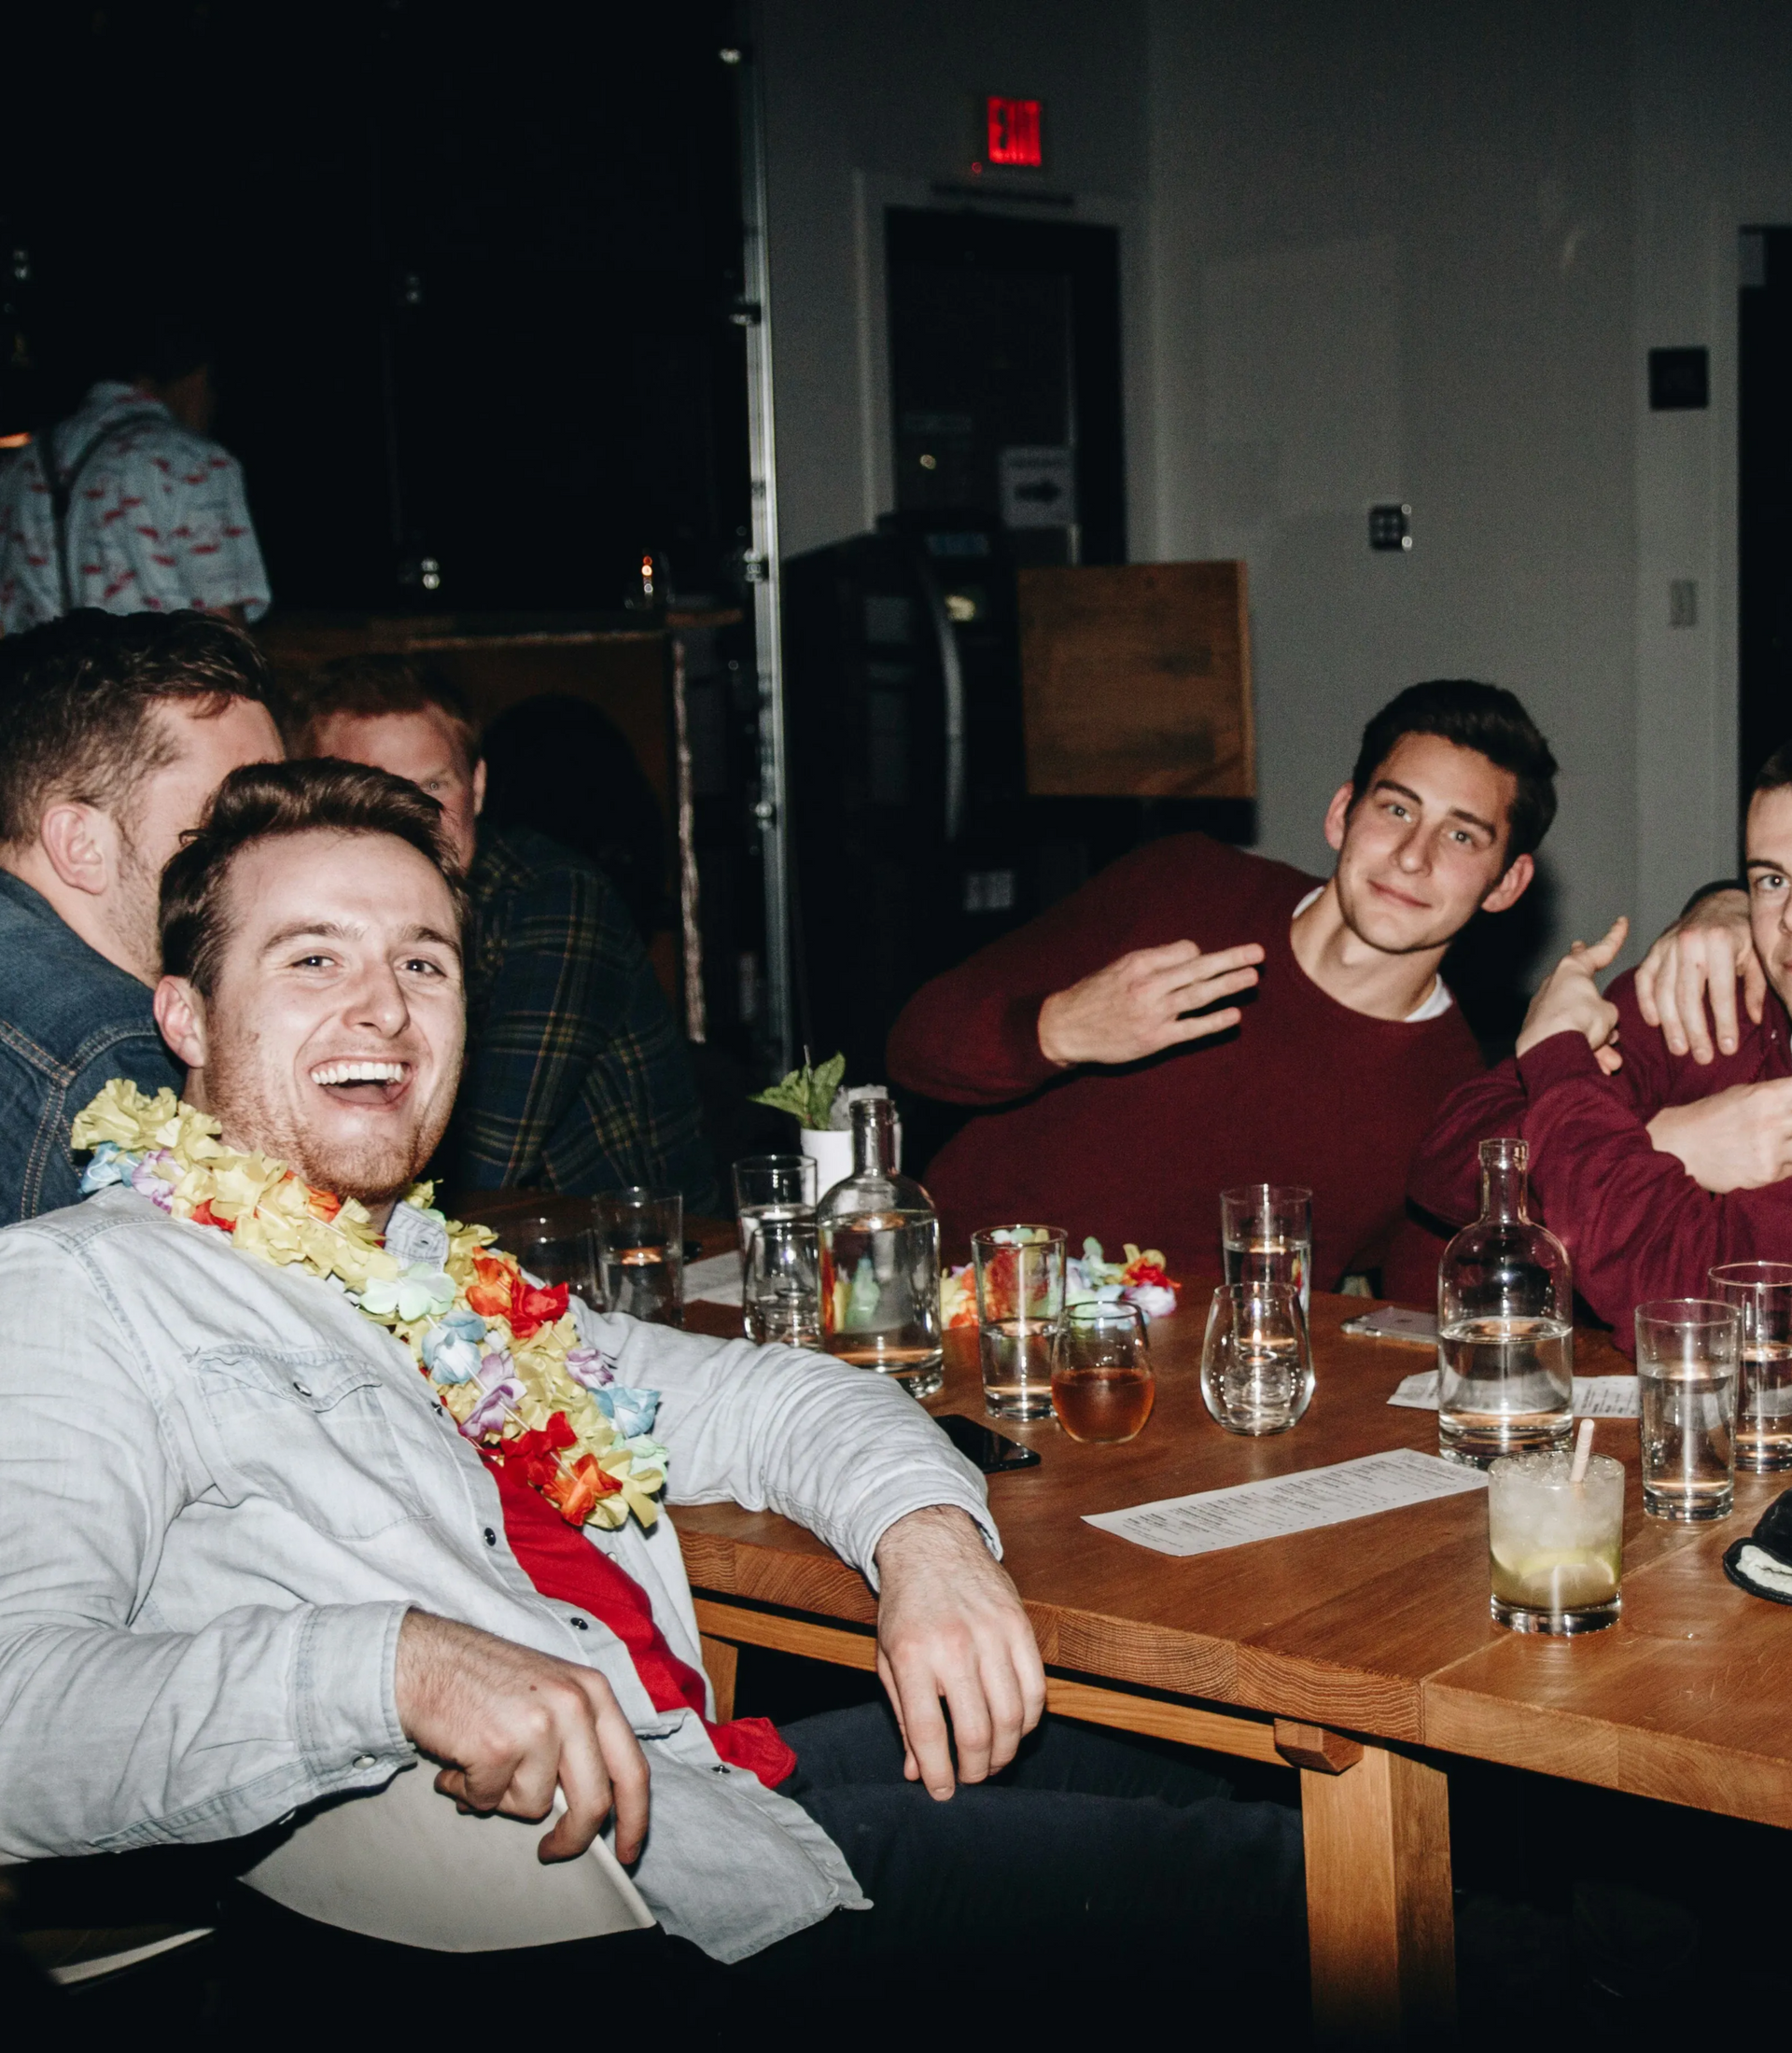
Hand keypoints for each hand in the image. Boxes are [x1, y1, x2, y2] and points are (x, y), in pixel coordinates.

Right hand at [394, 1610, 648, 1863]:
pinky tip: (459, 1760)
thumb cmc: (482, 1680)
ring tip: (481, 1760)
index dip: (635, 1819)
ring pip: (535, 1805)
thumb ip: (578, 1740)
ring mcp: (538, 1726)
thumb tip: (591, 1810)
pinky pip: (489, 1801)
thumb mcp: (551, 1692)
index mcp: (594, 1692)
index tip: (627, 1852)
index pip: (632, 1768)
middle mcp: (574, 1705)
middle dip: (572, 1839)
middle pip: (594, 1803)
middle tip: (550, 1850)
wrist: (422, 1659)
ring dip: (502, 1797)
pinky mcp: (498, 1748)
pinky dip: (469, 1791)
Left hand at [872, 1506, 1045, 1800]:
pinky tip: (1015, 1729)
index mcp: (913, 1656)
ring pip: (1012, 1715)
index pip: (929, 1733)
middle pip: (977, 1731)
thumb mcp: (888, 1659)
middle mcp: (954, 1646)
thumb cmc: (906, 1607)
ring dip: (1005, 1751)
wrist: (931, 1545)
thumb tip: (915, 1771)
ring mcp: (991, 1634)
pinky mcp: (1019, 1625)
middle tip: (971, 1778)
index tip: (941, 1792)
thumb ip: (903, 1717)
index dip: (937, 1773)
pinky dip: (1029, 1719)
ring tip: (993, 1761)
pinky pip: (1036, 1688)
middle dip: (976, 1769)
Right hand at [1036, 940, 1264, 1067]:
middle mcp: (1148, 986)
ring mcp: (1153, 1013)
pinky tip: (1234, 1016)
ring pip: (1199, 996)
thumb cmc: (1093, 996)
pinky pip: (1191, 1029)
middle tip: (1257, 953)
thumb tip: (1191, 954)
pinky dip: (1214, 1022)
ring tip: (1253, 977)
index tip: (1207, 960)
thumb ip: (1153, 961)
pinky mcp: (1155, 1039)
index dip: (1200, 954)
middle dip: (1231, 960)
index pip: (1184, 951)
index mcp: (1139, 964)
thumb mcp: (1118, 967)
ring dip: (1229, 985)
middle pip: (1198, 969)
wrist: (1065, 1028)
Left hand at [1515, 917, 1629, 1073]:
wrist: (1551, 1048)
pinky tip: (1598, 1066)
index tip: (1621, 922)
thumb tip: (1601, 1025)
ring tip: (1609, 1059)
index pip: (1600, 951)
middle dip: (1583, 964)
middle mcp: (1555, 986)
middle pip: (1576, 974)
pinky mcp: (1538, 1031)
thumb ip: (1608, 1013)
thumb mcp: (1608, 1013)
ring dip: (1599, 1041)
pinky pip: (1570, 1039)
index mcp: (1573, 971)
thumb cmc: (1581, 1022)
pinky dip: (1585, 1051)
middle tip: (1579, 947)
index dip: (1615, 937)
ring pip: (1580, 1021)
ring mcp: (1544, 1008)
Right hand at [1634, 888, 1760, 1063]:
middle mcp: (1690, 943)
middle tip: (1702, 1058)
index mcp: (1720, 942)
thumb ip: (1755, 988)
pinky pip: (1644, 979)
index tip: (1727, 1049)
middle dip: (1695, 1031)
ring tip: (1680, 1049)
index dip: (1723, 1023)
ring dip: (1671, 1025)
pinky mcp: (1654, 949)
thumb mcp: (1756, 956)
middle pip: (1687, 996)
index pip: (1720, 992)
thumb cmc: (1741, 932)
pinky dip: (1646, 1003)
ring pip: (1663, 992)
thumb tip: (1752, 1021)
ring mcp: (1667, 945)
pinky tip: (1655, 1023)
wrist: (1718, 903)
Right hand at [1647, 1077, 1791, 1190]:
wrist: (1678, 1149)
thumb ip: (1776, 1096)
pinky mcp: (1767, 1174)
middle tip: (1783, 1129)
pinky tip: (1766, 1157)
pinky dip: (1785, 1164)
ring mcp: (1772, 1150)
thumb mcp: (1741, 1094)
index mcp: (1768, 1096)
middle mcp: (1773, 1121)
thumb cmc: (1707, 1118)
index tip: (1790, 1111)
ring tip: (1776, 1143)